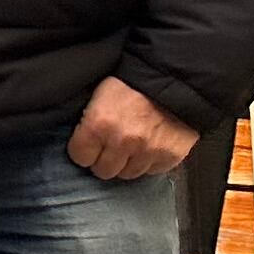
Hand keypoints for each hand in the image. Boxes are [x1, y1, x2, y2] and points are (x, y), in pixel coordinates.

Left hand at [70, 77, 199, 182]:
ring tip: (130, 147)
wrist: (173, 79)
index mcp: (99, 124)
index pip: (80, 157)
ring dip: (126, 163)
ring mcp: (148, 151)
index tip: (88, 145)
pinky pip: (152, 171)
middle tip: (108, 148)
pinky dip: (148, 162)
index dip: (83, 150)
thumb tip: (80, 141)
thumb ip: (88, 121)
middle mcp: (123, 142)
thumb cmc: (130, 83)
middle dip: (103, 160)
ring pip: (128, 174)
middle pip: (103, 171)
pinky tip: (147, 148)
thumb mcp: (98, 95)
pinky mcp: (170, 156)